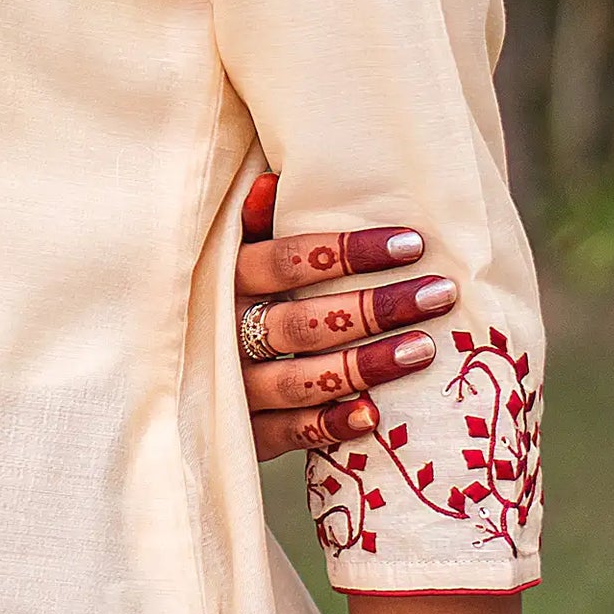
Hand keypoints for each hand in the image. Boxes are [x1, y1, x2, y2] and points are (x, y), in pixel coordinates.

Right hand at [235, 171, 458, 461]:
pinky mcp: (244, 433)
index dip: (347, 252)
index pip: (285, 261)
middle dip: (374, 306)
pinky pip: (289, 433)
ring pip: (300, 379)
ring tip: (423, 349)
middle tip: (438, 293)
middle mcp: (226, 333)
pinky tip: (373, 415)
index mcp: (225, 280)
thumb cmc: (228, 302)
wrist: (176, 375)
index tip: (410, 244)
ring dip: (364, 366)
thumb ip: (252, 225)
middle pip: (303, 321)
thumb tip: (270, 180)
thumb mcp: (231, 259)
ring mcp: (234, 386)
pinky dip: (329, 425)